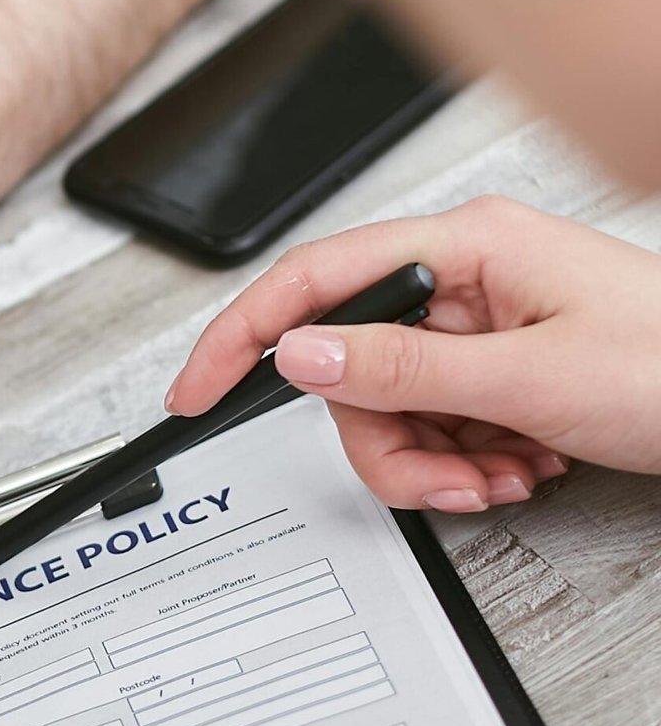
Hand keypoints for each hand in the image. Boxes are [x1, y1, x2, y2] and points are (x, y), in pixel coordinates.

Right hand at [165, 197, 660, 513]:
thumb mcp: (531, 379)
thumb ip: (402, 369)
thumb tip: (299, 353)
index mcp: (467, 247)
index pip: (315, 277)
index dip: (243, 335)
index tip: (196, 392)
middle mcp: (467, 278)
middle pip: (354, 366)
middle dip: (392, 441)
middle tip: (448, 478)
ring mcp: (486, 324)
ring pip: (394, 408)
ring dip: (442, 461)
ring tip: (508, 473)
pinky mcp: (505, 367)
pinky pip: (441, 423)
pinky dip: (472, 461)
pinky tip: (527, 464)